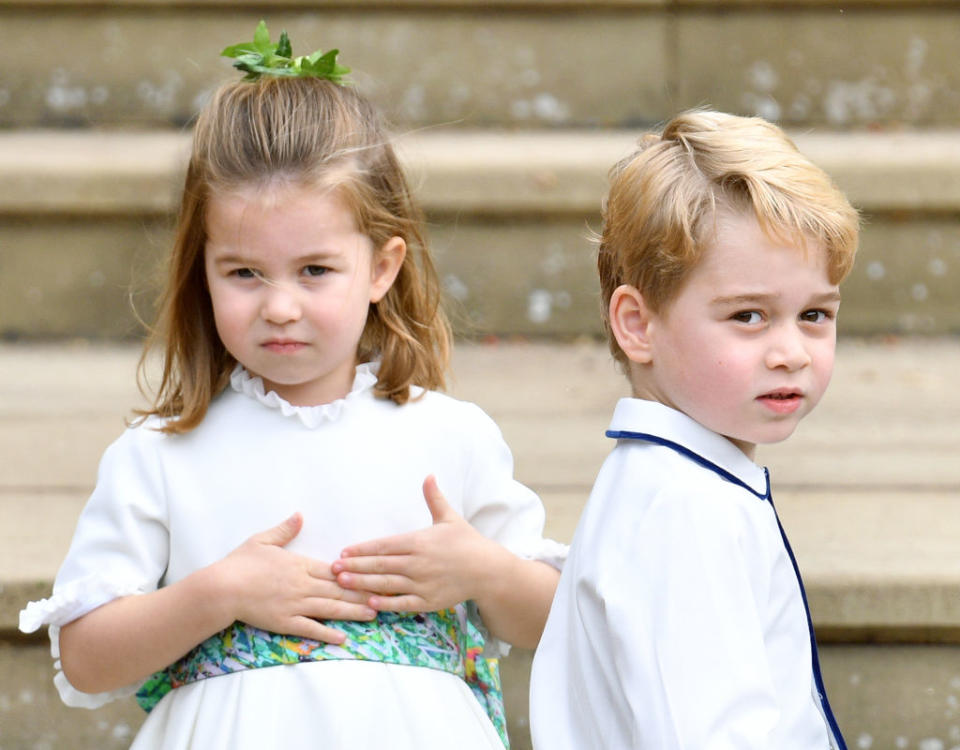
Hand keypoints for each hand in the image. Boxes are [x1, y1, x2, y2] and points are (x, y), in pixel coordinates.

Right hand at [216, 513, 377, 643]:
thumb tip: (300, 515)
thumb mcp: (262, 540)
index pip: (335, 570)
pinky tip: (343, 637)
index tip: (375, 573)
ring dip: (353, 612)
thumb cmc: (240, 563)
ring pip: (331, 609)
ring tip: (373, 615)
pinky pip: (311, 629)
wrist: (221, 588)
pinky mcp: (285, 622)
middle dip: (364, 593)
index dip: (357, 574)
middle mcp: (303, 585)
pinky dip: (327, 633)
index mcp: (300, 565)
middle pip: (339, 590)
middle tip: (386, 596)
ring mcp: (296, 605)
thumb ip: (285, 529)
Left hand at [333, 476, 504, 611]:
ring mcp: (422, 583)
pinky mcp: (428, 601)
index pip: (384, 545)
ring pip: (386, 583)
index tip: (344, 551)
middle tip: (333, 568)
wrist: (487, 570)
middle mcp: (418, 563)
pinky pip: (402, 603)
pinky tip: (368, 603)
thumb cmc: (467, 542)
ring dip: (362, 583)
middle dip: (355, 566)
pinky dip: (385, 603)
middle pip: (380, 564)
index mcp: (419, 541)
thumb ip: (434, 498)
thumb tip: (428, 475)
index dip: (362, 549)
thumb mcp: (449, 517)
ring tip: (342, 583)